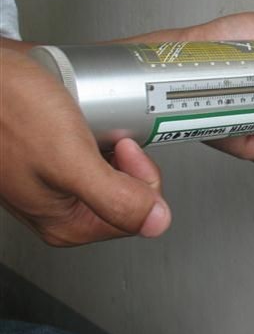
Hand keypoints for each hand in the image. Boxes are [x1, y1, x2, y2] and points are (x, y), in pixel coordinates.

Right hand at [0, 47, 170, 245]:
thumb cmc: (6, 110)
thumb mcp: (69, 160)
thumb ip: (116, 197)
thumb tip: (157, 223)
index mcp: (69, 223)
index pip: (139, 211)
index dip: (142, 174)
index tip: (125, 146)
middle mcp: (63, 208)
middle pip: (130, 190)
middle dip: (130, 156)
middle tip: (107, 131)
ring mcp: (58, 182)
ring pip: (115, 168)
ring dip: (117, 140)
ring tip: (96, 122)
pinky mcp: (53, 158)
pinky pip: (95, 149)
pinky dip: (102, 131)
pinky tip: (88, 117)